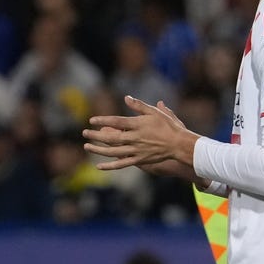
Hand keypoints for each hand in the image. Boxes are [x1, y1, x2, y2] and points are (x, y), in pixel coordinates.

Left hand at [84, 97, 198, 176]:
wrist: (179, 145)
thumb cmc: (168, 126)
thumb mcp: (155, 112)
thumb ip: (139, 106)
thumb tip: (126, 98)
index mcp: (138, 125)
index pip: (117, 121)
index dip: (103, 120)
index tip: (92, 120)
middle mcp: (135, 138)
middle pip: (111, 137)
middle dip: (96, 136)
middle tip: (84, 133)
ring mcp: (136, 151)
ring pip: (113, 152)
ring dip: (98, 150)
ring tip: (87, 146)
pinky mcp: (139, 160)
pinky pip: (122, 164)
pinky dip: (110, 166)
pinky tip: (99, 166)